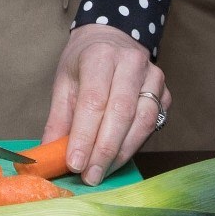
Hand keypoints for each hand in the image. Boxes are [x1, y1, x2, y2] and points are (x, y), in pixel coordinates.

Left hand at [41, 23, 169, 184]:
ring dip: (122, 153)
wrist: (112, 39)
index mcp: (100, 56)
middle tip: (90, 176)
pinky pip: (153, 125)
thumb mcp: (63, 81)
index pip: (94, 100)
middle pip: (121, 113)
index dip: (85, 135)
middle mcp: (131, 63)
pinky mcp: (166, 93)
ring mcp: (154, 78)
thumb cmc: (84, 61)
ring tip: (102, 172)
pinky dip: (134, 146)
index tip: (75, 163)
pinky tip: (118, 159)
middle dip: (104, 150)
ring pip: (142, 121)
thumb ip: (58, 119)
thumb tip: (48, 154)